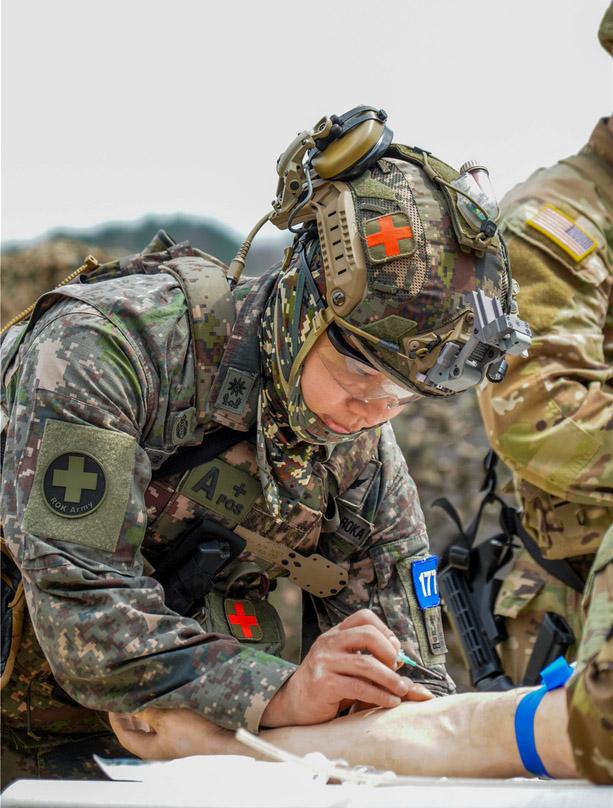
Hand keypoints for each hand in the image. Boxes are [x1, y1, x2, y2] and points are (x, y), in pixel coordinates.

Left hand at [109, 708, 232, 759]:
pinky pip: (161, 723)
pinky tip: (159, 700)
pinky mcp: (181, 733)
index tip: (112, 703)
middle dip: (128, 716)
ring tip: (138, 696)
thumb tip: (132, 704)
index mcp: (149, 748)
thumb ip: (146, 712)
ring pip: (149, 727)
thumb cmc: (193, 730)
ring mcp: (170, 740)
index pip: (124, 736)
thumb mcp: (165, 719)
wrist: (222, 735)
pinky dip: (155, 712)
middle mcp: (157, 746)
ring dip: (142, 712)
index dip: (116, 720)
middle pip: (135, 732)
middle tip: (123, 698)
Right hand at [261, 608, 431, 727]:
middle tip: (398, 668)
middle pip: (367, 635)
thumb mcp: (346, 667)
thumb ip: (370, 661)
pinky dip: (380, 695)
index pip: (363, 617)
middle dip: (389, 652)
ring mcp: (325, 662)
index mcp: (335, 634)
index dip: (384, 631)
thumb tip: (403, 660)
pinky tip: (390, 702)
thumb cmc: (326, 685)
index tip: (396, 650)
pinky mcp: (324, 683)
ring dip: (390, 679)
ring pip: (367, 664)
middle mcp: (329, 643)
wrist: (294, 704)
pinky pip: (360, 687)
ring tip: (401, 690)